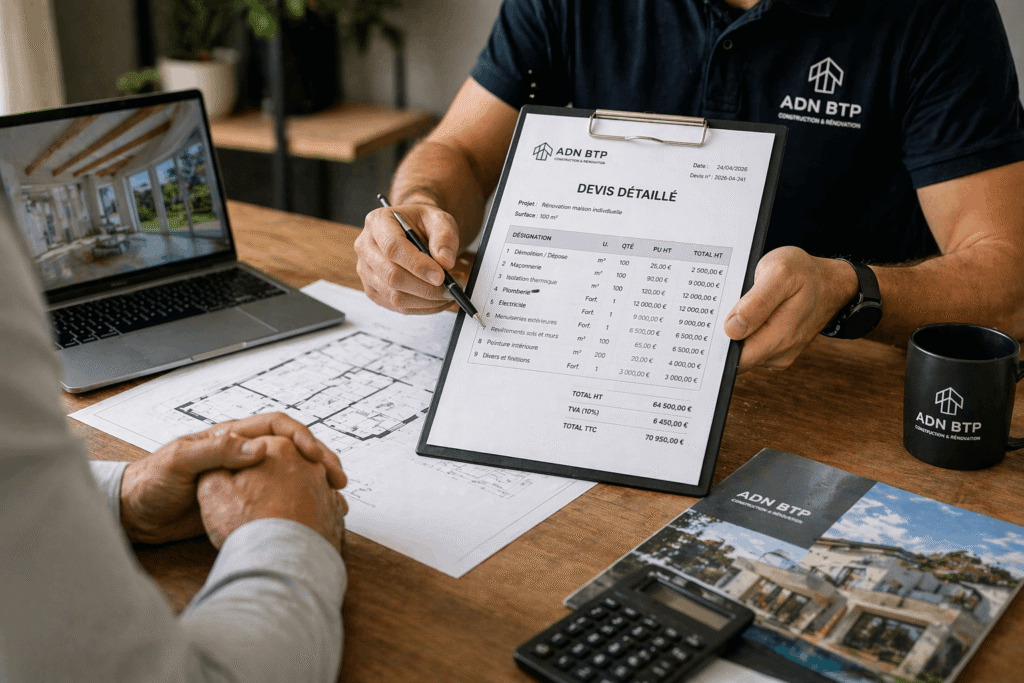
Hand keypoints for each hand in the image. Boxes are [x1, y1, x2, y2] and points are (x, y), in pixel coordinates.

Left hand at [120, 413, 345, 544]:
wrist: (136, 516)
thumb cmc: (150, 483)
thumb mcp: (180, 461)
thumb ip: (215, 450)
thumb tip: (258, 448)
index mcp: (231, 436)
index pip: (278, 427)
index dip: (301, 437)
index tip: (315, 456)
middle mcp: (244, 454)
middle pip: (293, 449)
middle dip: (320, 461)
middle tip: (337, 480)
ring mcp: (247, 479)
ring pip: (292, 473)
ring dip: (316, 483)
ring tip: (336, 500)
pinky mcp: (245, 503)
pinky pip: (281, 497)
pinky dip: (301, 504)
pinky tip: (314, 517)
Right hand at [355, 203, 460, 313]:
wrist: (414, 232)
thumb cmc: (423, 224)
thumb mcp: (439, 219)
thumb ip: (444, 237)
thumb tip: (445, 262)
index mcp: (378, 222)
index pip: (393, 248)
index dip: (417, 265)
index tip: (441, 276)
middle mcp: (366, 247)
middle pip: (392, 276)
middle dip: (425, 288)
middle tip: (450, 289)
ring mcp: (366, 271)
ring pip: (394, 296)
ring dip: (426, 301)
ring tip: (447, 294)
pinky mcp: (373, 290)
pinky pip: (397, 306)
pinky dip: (422, 307)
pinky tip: (437, 300)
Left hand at [723, 247, 858, 371]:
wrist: (830, 282)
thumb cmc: (805, 273)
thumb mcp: (780, 273)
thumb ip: (756, 302)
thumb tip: (733, 328)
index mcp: (780, 336)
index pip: (735, 359)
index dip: (718, 344)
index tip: (709, 325)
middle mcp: (780, 352)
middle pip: (736, 357)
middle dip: (723, 337)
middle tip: (721, 309)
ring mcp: (779, 353)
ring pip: (743, 352)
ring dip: (734, 333)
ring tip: (738, 307)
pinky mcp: (777, 350)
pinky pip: (752, 347)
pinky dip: (744, 332)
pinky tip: (747, 314)